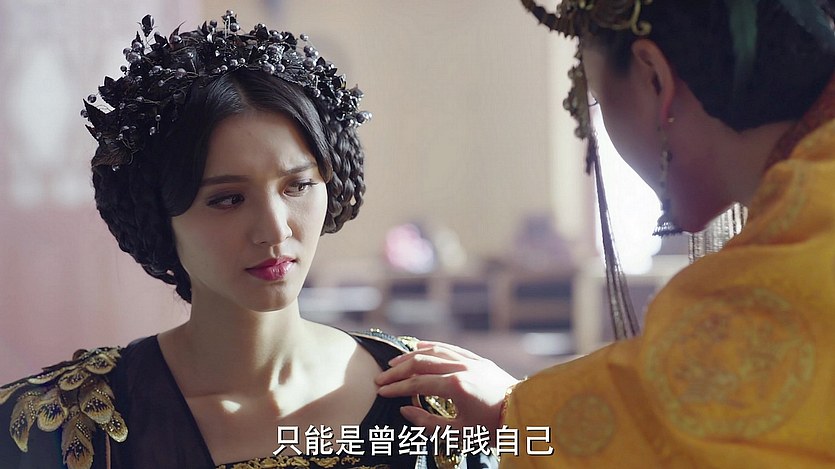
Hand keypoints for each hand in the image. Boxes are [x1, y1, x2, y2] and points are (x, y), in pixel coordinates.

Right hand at [375, 340, 517, 432]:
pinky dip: (432, 346)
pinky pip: (450, 347)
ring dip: (411, 356)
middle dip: (398, 371)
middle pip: (421, 363)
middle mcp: (461, 368)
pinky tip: (419, 347)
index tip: (381, 391)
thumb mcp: (460, 434)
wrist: (525, 414)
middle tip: (382, 378)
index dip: (396, 387)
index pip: (417, 383)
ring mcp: (470, 361)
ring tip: (395, 363)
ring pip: (434, 351)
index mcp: (456, 386)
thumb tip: (405, 410)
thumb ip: (429, 423)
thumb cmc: (492, 428)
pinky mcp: (478, 360)